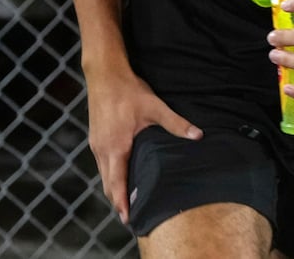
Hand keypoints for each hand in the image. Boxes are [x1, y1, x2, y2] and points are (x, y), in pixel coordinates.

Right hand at [86, 71, 201, 224]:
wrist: (104, 72)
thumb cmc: (127, 90)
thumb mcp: (154, 106)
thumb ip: (176, 123)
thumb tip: (198, 136)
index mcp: (115, 146)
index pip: (117, 183)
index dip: (122, 203)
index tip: (128, 220)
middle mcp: (102, 149)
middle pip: (108, 184)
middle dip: (118, 201)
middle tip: (131, 217)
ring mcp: (96, 143)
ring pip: (104, 174)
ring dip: (114, 189)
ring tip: (127, 202)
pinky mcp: (95, 137)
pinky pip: (102, 163)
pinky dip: (110, 175)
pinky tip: (121, 175)